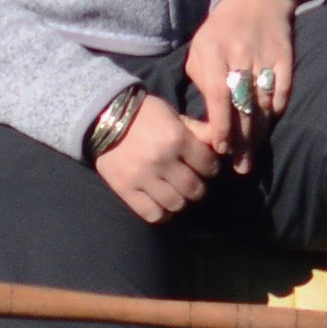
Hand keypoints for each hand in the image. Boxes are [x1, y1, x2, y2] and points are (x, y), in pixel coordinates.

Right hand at [91, 92, 216, 224]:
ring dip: (181, 201)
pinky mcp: (125, 189)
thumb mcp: (174, 115)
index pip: (208, 165)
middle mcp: (162, 160)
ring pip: (176, 204)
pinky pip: (152, 213)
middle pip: (194, 189)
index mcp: (177, 138)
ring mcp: (143, 177)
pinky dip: (162, 213)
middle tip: (192, 183)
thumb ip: (198, 130)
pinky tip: (162, 205)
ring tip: (177, 193)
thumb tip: (222, 145)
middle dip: (198, 188)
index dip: (211, 169)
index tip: (206, 168)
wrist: (104, 117)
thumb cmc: (145, 114)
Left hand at [183, 0, 302, 172]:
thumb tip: (208, 116)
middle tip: (240, 168)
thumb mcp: (200, 49)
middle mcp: (241, 56)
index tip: (220, 149)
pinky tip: (267, 128)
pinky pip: (282, 92)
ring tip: (252, 158)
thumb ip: (201, 80)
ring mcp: (266, 58)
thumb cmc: (220, 31)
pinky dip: (275, 112)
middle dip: (241, 141)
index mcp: (215, 53)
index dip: (221, 125)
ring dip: (258, 134)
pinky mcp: (286, 59)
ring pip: (263, 104)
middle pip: (243, 107)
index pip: (219, 96)